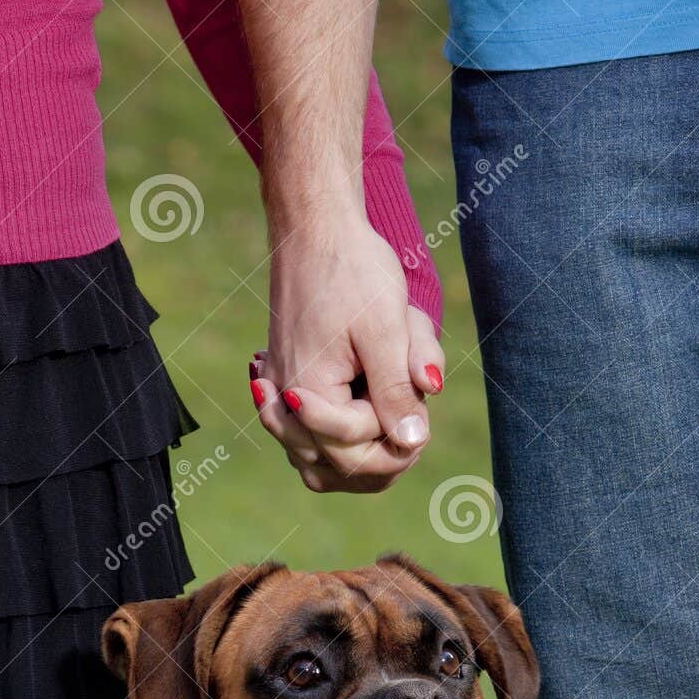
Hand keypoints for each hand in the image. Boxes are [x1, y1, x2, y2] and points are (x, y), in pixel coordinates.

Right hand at [249, 218, 443, 493]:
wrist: (317, 229)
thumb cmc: (354, 271)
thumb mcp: (386, 329)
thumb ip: (396, 390)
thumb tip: (412, 442)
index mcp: (306, 391)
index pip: (354, 449)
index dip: (395, 432)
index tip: (416, 390)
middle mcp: (286, 403)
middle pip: (337, 469)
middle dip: (384, 451)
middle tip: (415, 414)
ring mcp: (281, 398)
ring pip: (320, 466)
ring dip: (361, 456)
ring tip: (394, 424)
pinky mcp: (286, 388)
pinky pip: (307, 443)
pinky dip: (340, 442)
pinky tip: (368, 422)